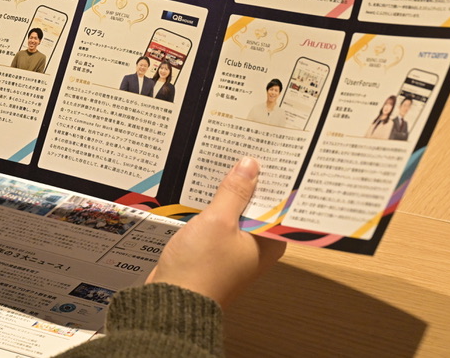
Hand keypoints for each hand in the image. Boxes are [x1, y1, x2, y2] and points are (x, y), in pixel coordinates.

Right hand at [146, 158, 284, 307]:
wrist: (171, 301)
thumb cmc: (200, 269)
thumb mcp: (218, 221)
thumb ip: (234, 191)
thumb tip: (250, 165)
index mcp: (269, 243)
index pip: (278, 203)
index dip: (273, 178)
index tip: (269, 152)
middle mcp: (257, 246)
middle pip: (257, 205)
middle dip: (249, 180)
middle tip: (245, 148)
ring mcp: (235, 249)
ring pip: (236, 212)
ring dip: (229, 191)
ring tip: (225, 159)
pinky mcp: (215, 250)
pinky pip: (220, 221)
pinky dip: (215, 205)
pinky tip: (205, 186)